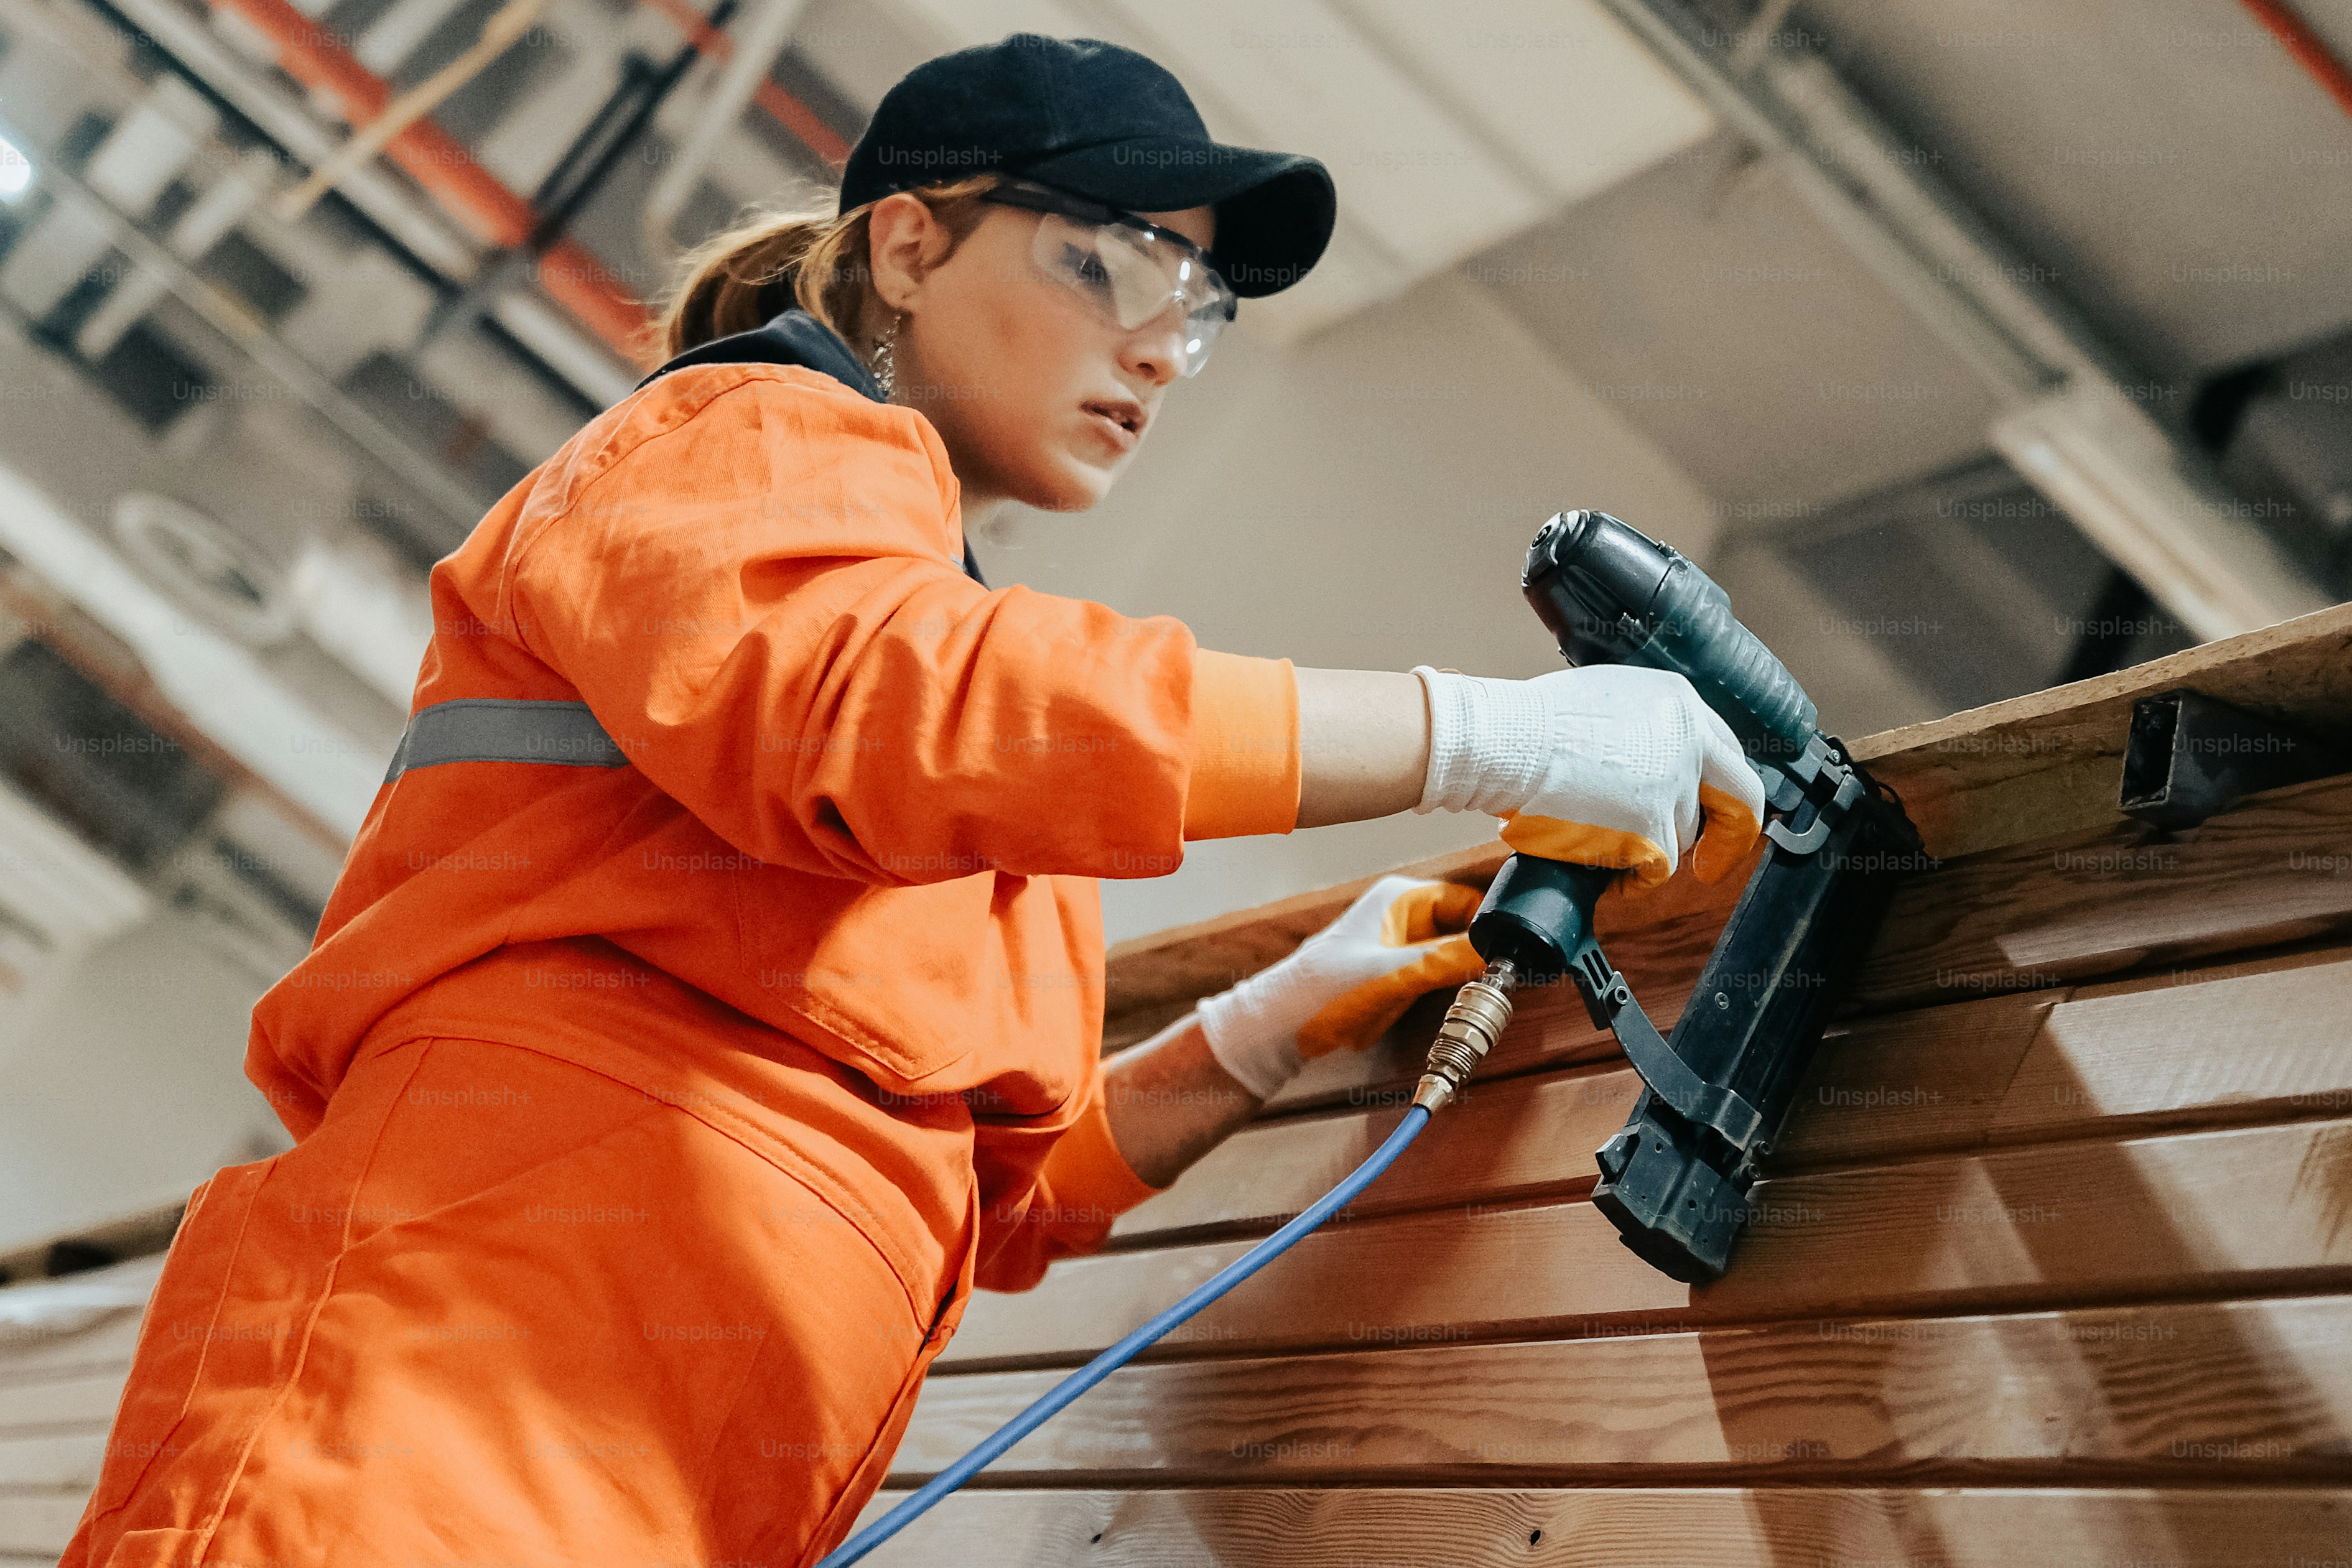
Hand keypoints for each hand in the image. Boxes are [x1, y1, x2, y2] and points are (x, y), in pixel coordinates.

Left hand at [1195, 875, 1487, 1098]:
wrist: (1284, 1027)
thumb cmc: (1321, 992)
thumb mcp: (1393, 975)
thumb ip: (1447, 960)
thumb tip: (1496, 952)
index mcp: (1401, 898)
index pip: (1467, 899)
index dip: (1494, 923)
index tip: (1518, 948)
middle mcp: (1403, 915)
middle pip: (1465, 925)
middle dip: (1485, 949)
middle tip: (1510, 974)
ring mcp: (1401, 944)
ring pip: (1455, 950)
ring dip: (1471, 969)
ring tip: (1490, 988)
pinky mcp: (1398, 972)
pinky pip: (1440, 972)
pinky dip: (1455, 984)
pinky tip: (1465, 999)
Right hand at [1414, 664, 1764, 889]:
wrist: (1503, 742)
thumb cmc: (1529, 724)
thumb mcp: (1606, 701)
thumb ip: (1643, 727)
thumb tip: (1648, 764)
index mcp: (1678, 702)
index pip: (1726, 752)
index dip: (1722, 791)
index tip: (1716, 815)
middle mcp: (1687, 738)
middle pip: (1738, 796)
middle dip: (1730, 837)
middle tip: (1711, 865)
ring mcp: (1672, 783)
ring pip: (1683, 837)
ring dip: (1647, 849)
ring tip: (1596, 839)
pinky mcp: (1651, 826)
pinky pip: (1656, 870)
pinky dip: (1630, 877)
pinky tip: (1598, 863)